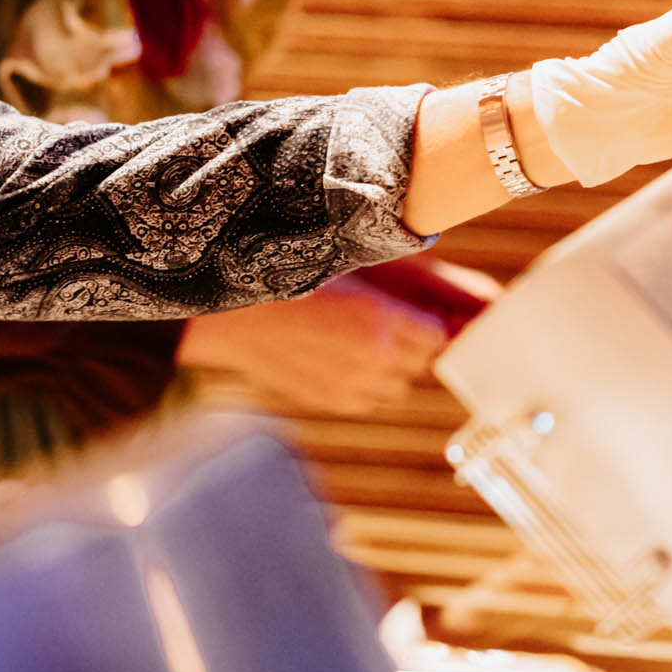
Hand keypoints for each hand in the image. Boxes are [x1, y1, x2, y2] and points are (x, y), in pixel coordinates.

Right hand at [178, 273, 457, 414]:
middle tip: (391, 328)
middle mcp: (372, 356)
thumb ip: (393, 288)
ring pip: (399, 387)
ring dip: (393, 369)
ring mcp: (352, 384)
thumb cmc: (288, 281)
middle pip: (421, 362)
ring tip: (364, 346)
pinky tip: (342, 361)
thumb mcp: (346, 270)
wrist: (235, 318)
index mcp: (378, 317)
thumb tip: (430, 302)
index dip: (428, 324)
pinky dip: (366, 385)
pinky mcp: (332, 401)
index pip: (435, 334)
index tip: (418, 316)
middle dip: (413, 346)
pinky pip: (369, 400)